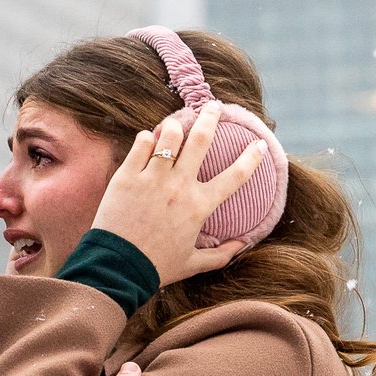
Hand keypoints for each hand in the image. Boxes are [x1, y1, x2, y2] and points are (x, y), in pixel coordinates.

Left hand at [88, 103, 267, 286]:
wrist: (117, 269)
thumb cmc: (156, 267)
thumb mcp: (193, 264)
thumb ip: (221, 255)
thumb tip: (244, 244)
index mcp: (199, 206)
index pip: (235, 176)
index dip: (252, 158)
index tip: (259, 145)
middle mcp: (179, 187)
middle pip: (201, 139)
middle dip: (210, 116)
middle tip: (213, 106)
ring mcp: (152, 179)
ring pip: (169, 135)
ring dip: (174, 126)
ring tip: (174, 126)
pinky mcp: (127, 176)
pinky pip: (142, 143)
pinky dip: (147, 137)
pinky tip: (148, 140)